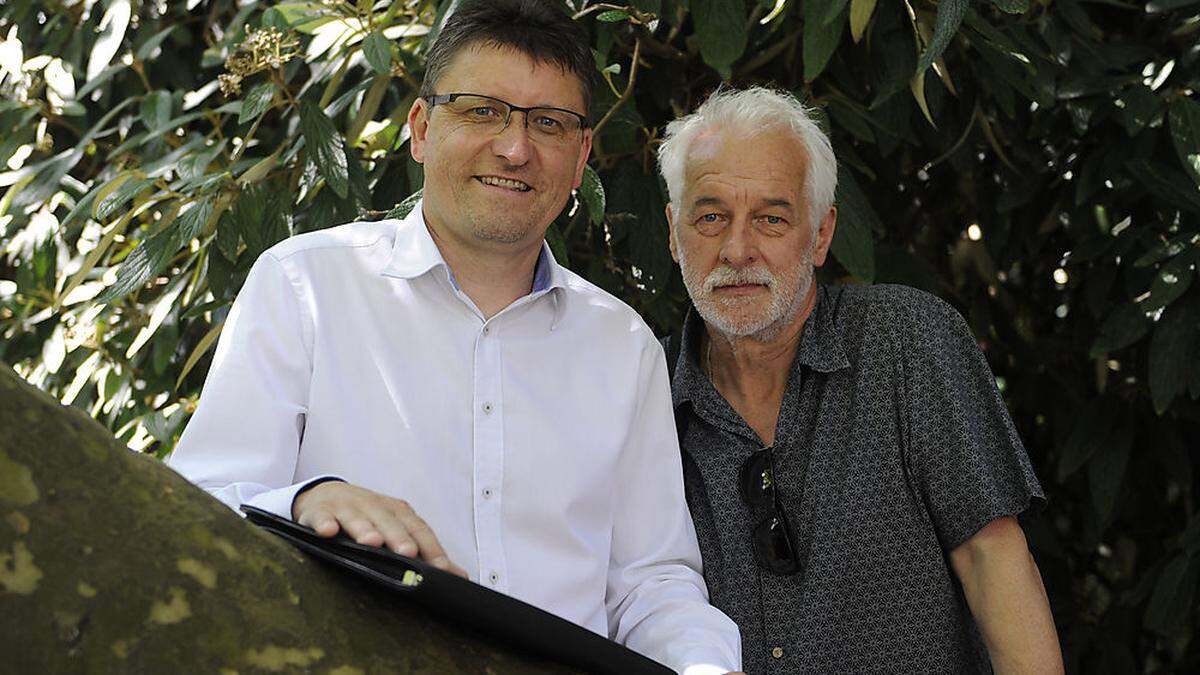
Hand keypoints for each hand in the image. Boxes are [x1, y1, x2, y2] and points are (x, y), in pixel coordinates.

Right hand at [293, 481, 467, 577]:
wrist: (327, 495)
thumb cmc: (370, 519)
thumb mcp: (398, 529)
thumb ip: (427, 553)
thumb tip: (460, 577)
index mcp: (399, 513)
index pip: (419, 530)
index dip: (430, 548)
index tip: (441, 569)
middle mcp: (375, 506)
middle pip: (390, 522)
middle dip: (399, 536)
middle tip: (408, 552)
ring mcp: (347, 507)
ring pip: (357, 517)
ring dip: (365, 528)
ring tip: (371, 541)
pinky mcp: (320, 511)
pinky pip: (322, 517)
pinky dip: (324, 523)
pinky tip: (328, 532)